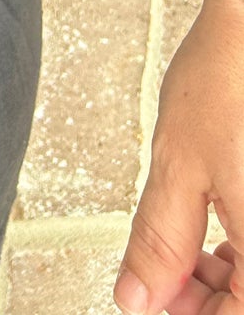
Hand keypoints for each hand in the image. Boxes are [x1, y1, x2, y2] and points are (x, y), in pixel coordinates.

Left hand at [113, 0, 243, 312]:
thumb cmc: (229, 79)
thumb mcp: (178, 166)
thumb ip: (160, 242)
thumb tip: (137, 296)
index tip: (153, 302)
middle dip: (205, 299)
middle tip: (158, 280)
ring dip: (222, 280)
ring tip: (181, 253)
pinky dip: (241, 251)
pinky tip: (214, 236)